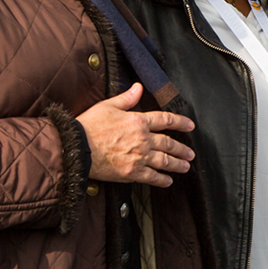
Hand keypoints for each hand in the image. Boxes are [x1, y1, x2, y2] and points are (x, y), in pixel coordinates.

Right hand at [77, 83, 195, 187]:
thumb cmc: (89, 126)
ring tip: (185, 167)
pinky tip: (168, 181)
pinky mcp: (132, 173)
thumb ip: (127, 98)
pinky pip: (152, 177)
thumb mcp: (108, 106)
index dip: (180, 122)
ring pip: (165, 161)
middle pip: (169, 144)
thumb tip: (138, 87)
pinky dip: (162, 180)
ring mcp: (139, 157)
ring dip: (177, 164)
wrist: (77, 148)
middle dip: (182, 149)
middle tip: (190, 153)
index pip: (166, 120)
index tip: (190, 126)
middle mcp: (143, 139)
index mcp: (139, 121)